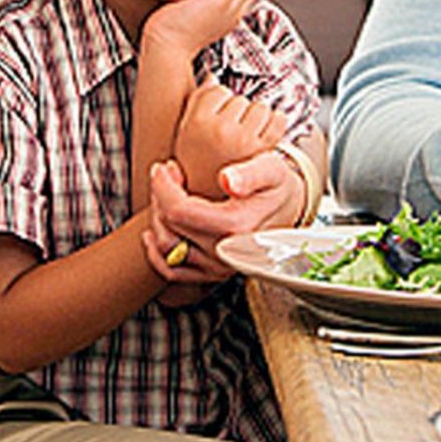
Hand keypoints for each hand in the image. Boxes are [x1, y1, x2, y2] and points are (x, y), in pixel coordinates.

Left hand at [145, 146, 303, 285]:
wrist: (287, 207)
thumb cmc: (276, 184)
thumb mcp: (270, 169)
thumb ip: (250, 173)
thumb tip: (228, 180)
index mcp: (237, 226)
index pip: (179, 210)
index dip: (163, 186)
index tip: (165, 167)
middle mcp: (226, 251)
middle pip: (169, 225)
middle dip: (160, 195)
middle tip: (168, 173)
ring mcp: (218, 267)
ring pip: (166, 247)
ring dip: (157, 218)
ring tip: (167, 194)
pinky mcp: (212, 274)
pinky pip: (172, 272)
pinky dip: (156, 254)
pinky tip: (153, 233)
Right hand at [174, 83, 286, 197]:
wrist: (220, 202)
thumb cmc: (201, 165)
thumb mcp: (188, 134)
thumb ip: (197, 102)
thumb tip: (213, 76)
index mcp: (195, 125)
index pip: (216, 90)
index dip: (217, 101)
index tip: (214, 119)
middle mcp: (219, 132)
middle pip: (238, 98)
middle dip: (236, 111)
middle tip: (227, 136)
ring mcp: (243, 141)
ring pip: (260, 107)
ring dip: (256, 119)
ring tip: (244, 140)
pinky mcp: (265, 150)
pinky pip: (279, 120)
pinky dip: (276, 126)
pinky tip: (263, 140)